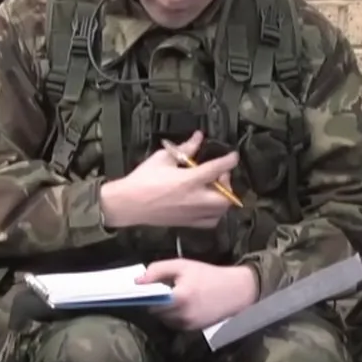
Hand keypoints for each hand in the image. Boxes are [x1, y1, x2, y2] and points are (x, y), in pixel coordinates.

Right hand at [100, 131, 237, 229]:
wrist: (128, 203)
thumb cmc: (142, 182)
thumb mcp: (163, 158)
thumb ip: (184, 149)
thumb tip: (196, 139)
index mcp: (188, 181)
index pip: (217, 169)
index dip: (229, 160)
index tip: (233, 156)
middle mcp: (194, 199)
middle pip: (226, 196)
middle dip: (227, 184)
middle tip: (219, 175)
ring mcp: (192, 213)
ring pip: (221, 210)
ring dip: (223, 198)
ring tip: (214, 189)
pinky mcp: (187, 223)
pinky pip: (211, 221)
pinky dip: (215, 213)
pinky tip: (208, 204)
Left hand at [140, 260, 257, 331]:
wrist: (236, 291)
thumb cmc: (209, 275)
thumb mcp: (182, 265)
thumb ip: (158, 270)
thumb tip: (137, 280)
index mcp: (178, 298)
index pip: (149, 301)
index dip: (144, 295)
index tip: (141, 289)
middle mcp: (181, 315)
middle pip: (154, 311)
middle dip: (155, 300)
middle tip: (163, 289)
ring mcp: (187, 325)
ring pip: (163, 318)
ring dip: (164, 309)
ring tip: (176, 295)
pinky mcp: (192, 330)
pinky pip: (173, 323)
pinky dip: (174, 315)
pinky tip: (184, 304)